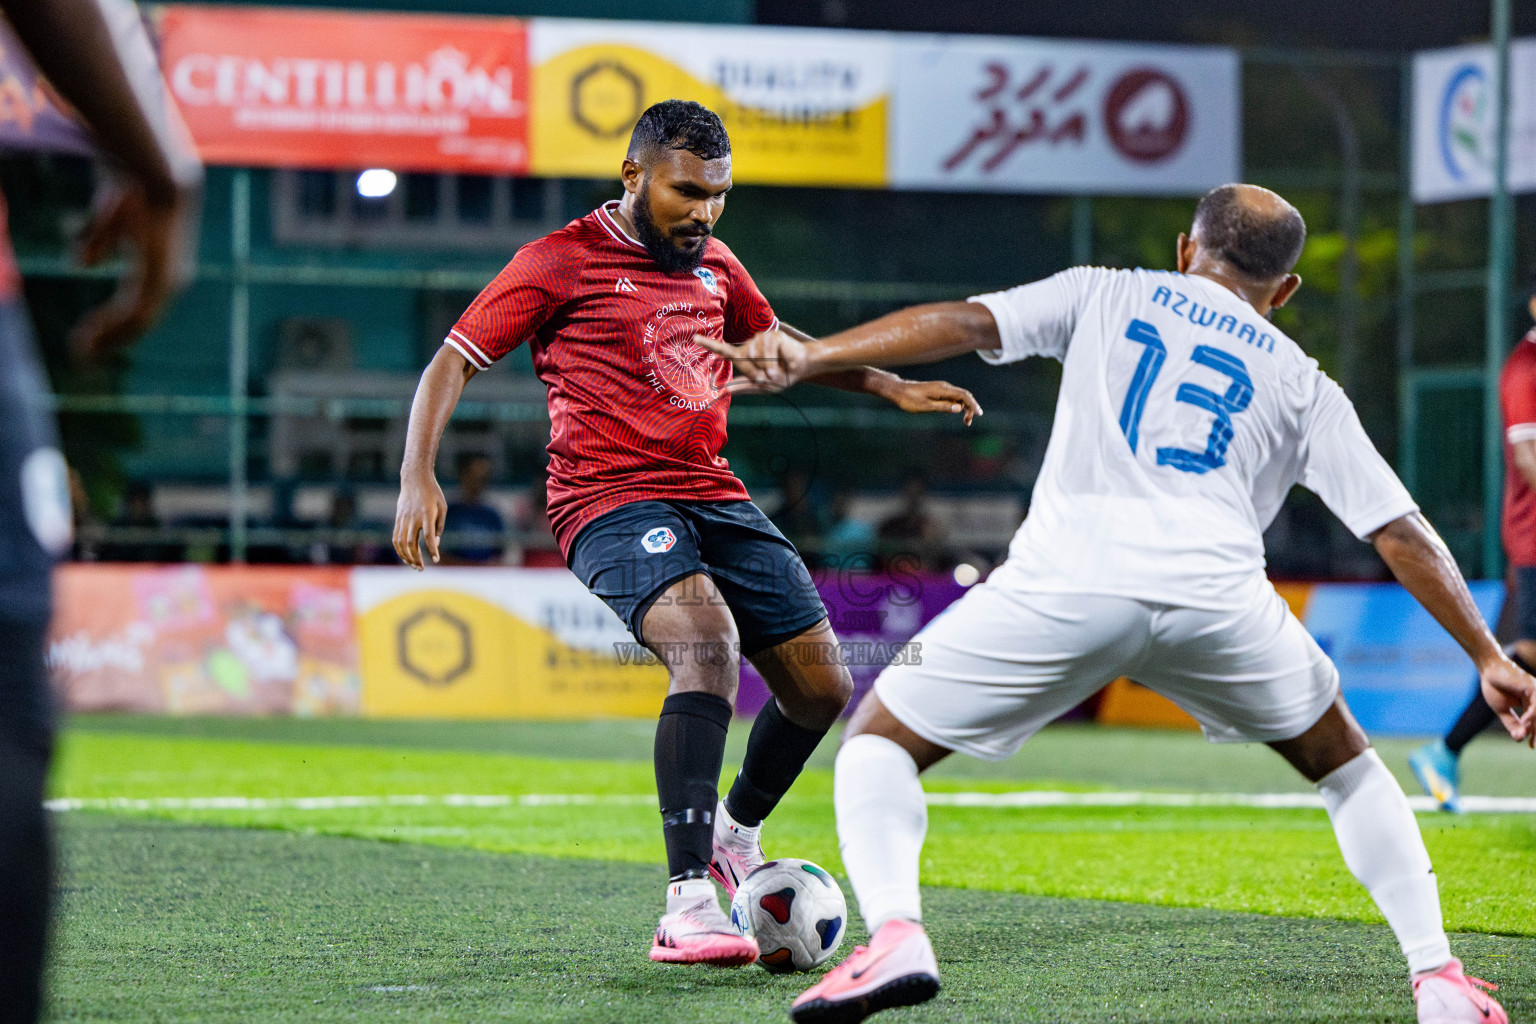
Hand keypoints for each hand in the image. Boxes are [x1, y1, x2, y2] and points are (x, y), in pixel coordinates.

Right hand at [70, 181, 191, 360]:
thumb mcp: (108, 219)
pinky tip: (90, 335)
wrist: (154, 175)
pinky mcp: (159, 279)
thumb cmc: (130, 191)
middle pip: (137, 323)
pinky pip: (134, 314)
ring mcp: (166, 283)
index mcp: (160, 272)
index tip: (83, 336)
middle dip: (107, 338)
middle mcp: (169, 283)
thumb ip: (97, 240)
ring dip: (106, 337)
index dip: (109, 325)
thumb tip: (82, 266)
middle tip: (80, 353)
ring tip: (81, 348)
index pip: (136, 309)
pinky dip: (111, 327)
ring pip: (136, 324)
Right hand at [393, 471, 446, 570]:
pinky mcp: (398, 519)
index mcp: (427, 514)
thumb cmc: (433, 493)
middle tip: (421, 569)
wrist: (415, 479)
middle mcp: (413, 518)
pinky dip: (399, 549)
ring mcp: (403, 518)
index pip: (428, 536)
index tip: (436, 560)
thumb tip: (434, 543)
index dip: (432, 549)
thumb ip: (439, 526)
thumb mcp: (442, 507)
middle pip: (411, 543)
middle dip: (416, 558)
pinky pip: (395, 537)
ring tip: (413, 565)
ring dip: (406, 556)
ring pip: (401, 543)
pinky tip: (405, 556)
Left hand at [693, 328, 808, 391]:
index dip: (709, 344)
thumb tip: (722, 391)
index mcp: (744, 356)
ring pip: (756, 355)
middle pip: (744, 359)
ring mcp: (761, 338)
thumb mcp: (762, 386)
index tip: (694, 338)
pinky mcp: (773, 335)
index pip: (723, 350)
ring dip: (767, 368)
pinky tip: (782, 363)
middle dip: (756, 373)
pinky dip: (775, 361)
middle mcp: (750, 344)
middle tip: (768, 377)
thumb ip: (743, 387)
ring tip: (776, 371)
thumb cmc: (781, 376)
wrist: (803, 368)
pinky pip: (769, 350)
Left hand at [876, 377, 982, 424]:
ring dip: (964, 408)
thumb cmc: (909, 399)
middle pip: (964, 396)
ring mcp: (942, 389)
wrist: (898, 391)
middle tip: (969, 423)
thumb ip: (942, 407)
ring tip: (965, 421)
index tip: (979, 414)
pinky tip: (957, 413)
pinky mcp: (938, 392)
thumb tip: (959, 409)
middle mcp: (944, 387)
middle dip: (970, 408)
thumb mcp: (925, 406)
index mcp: (943, 389)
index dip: (973, 404)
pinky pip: (952, 398)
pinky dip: (957, 406)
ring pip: (959, 397)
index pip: (963, 395)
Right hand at [1478, 653, 1535, 745]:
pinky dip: (1531, 716)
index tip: (1530, 746)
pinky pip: (1535, 706)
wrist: (1488, 669)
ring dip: (1533, 726)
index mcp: (1531, 703)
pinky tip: (1524, 722)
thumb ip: (1512, 723)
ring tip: (1525, 735)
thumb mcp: (1502, 710)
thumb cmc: (1494, 687)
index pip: (1535, 721)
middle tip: (1531, 745)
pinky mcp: (1532, 688)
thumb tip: (1520, 738)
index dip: (1534, 734)